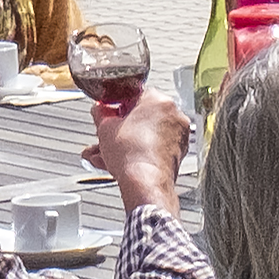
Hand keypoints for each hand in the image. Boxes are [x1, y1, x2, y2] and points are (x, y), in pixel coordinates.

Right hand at [91, 82, 189, 218]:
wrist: (145, 182)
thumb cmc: (130, 153)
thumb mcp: (105, 127)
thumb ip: (101, 112)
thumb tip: (99, 109)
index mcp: (159, 100)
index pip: (134, 96)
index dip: (116, 106)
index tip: (106, 115)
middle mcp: (174, 115)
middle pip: (140, 119)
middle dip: (117, 130)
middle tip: (103, 136)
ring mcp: (178, 136)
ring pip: (144, 137)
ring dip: (122, 145)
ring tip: (102, 155)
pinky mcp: (177, 154)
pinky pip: (152, 149)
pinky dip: (136, 154)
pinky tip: (114, 163)